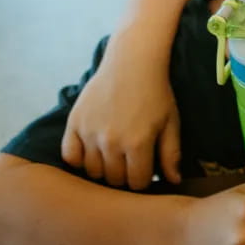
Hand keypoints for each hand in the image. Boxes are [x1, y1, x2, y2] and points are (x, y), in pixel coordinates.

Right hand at [61, 56, 181, 188]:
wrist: (132, 62)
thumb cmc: (156, 93)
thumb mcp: (171, 122)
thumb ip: (171, 154)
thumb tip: (173, 182)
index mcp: (138, 143)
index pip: (137, 183)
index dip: (144, 178)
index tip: (145, 168)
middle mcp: (111, 141)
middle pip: (114, 180)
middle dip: (125, 175)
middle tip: (130, 160)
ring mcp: (90, 132)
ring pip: (92, 171)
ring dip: (103, 168)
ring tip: (114, 154)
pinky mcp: (75, 122)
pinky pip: (70, 156)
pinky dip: (79, 158)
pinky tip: (92, 150)